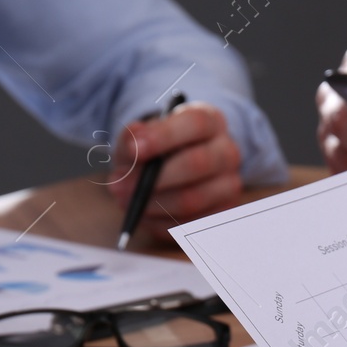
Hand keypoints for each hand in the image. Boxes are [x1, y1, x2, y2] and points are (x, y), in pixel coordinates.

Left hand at [106, 102, 242, 240]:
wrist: (177, 168)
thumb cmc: (158, 149)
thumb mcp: (141, 135)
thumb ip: (133, 137)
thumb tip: (133, 145)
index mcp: (210, 121)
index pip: (195, 123)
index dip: (164, 136)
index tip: (135, 150)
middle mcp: (227, 152)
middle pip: (197, 164)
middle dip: (153, 179)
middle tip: (118, 186)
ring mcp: (228, 186)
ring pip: (192, 200)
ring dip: (151, 204)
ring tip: (125, 201)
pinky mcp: (221, 215)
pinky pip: (188, 225)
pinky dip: (159, 223)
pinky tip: (142, 215)